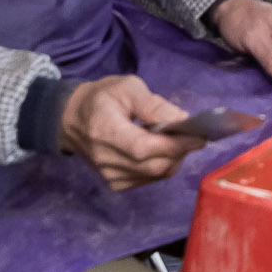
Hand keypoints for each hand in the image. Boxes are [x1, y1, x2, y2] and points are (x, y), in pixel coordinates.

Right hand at [59, 74, 196, 190]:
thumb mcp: (128, 88)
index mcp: (105, 132)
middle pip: (153, 165)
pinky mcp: (116, 183)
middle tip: (195, 135)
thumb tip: (183, 121)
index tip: (199, 135)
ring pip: (155, 174)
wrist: (72, 120)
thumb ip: (155, 105)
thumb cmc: (102, 98)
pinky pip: (149, 178)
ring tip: (178, 138)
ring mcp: (109, 176)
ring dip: (175, 158)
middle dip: (180, 151)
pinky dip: (164, 165)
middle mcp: (105, 160)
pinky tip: (164, 149)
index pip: (143, 148)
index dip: (174, 144)